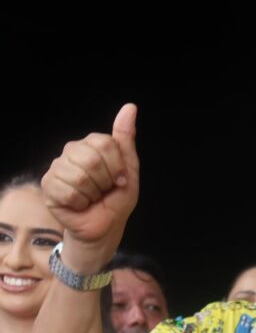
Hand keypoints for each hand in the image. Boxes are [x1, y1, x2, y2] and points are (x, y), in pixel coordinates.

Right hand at [41, 103, 138, 259]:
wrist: (105, 225)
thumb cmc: (116, 198)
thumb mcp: (129, 168)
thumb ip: (126, 139)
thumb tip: (130, 107)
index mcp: (92, 144)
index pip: (106, 143)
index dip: (118, 166)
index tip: (120, 180)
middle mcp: (72, 151)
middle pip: (92, 158)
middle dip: (106, 181)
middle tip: (105, 190)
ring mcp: (58, 167)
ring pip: (80, 176)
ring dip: (93, 193)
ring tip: (92, 197)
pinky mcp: (48, 185)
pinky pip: (68, 190)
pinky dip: (81, 202)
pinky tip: (80, 203)